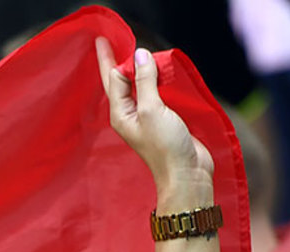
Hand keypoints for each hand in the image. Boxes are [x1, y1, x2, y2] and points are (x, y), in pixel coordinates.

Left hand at [96, 37, 213, 198]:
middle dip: (114, 61)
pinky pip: (153, 91)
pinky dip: (152, 78)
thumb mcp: (152, 109)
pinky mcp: (162, 117)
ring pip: (137, 85)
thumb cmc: (165, 145)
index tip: (103, 39)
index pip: (113, 79)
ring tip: (129, 51)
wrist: (185, 173)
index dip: (109, 58)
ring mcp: (145, 115)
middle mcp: (130, 114)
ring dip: (135, 68)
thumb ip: (145, 81)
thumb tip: (140, 56)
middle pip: (119, 81)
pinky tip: (154, 70)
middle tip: (105, 42)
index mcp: (121, 113)